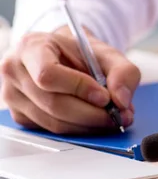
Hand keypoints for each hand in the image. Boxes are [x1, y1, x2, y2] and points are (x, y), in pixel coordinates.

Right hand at [1, 26, 139, 133]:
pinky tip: (93, 121)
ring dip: (89, 126)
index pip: (48, 74)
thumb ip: (122, 72)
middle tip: (119, 116)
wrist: (63, 57)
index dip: (79, 88)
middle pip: (53, 104)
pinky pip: (51, 131)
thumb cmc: (79, 54)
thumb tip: (122, 100)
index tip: (105, 96)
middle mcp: (15, 71)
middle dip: (92, 115)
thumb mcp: (106, 54)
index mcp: (30, 47)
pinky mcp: (21, 116)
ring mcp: (14, 96)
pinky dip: (78, 130)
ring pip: (54, 123)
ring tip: (112, 119)